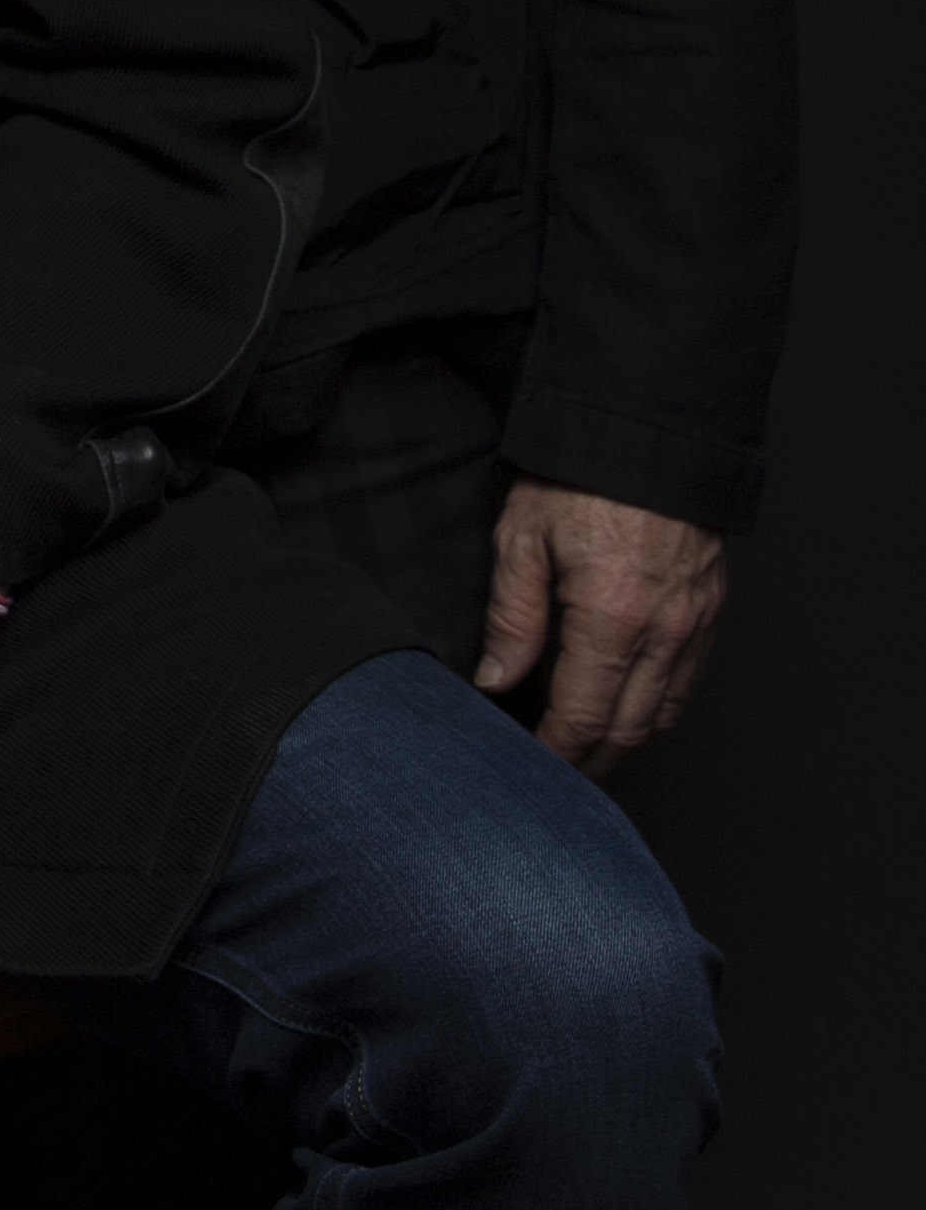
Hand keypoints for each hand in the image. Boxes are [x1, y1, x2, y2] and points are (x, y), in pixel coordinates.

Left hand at [479, 482, 726, 769]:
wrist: (649, 434)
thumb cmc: (578, 479)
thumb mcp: (521, 540)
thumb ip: (512, 619)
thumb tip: (496, 682)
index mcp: (612, 618)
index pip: (584, 716)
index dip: (556, 751)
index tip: (530, 765)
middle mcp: (665, 632)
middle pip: (630, 728)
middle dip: (592, 761)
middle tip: (555, 775)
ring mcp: (696, 625)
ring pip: (665, 713)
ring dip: (627, 741)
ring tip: (587, 752)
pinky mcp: (712, 613)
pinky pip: (688, 682)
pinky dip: (658, 708)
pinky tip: (628, 710)